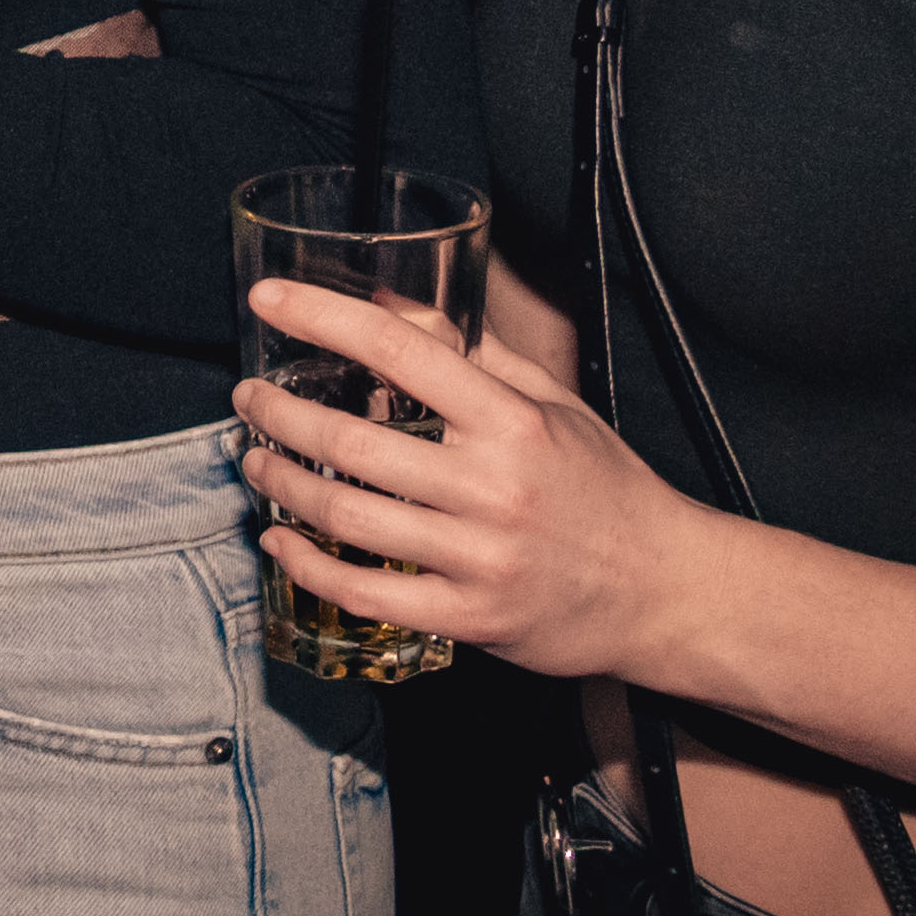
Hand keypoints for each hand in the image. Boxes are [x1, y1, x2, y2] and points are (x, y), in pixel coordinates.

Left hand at [233, 279, 730, 684]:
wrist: (666, 590)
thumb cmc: (606, 488)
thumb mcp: (551, 404)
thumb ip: (471, 353)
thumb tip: (391, 304)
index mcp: (513, 421)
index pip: (401, 352)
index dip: (323, 317)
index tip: (270, 299)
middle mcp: (493, 486)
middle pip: (353, 441)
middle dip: (280, 414)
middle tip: (249, 398)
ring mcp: (480, 557)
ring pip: (347, 518)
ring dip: (282, 484)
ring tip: (255, 459)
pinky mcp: (470, 616)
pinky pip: (365, 594)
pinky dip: (307, 567)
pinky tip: (280, 541)